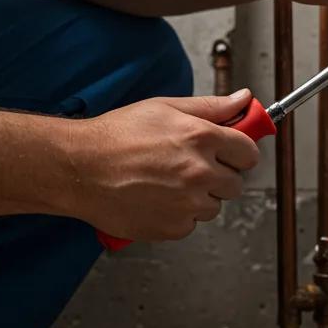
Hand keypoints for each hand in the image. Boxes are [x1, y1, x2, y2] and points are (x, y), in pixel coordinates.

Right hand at [64, 89, 261, 240]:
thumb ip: (211, 107)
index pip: (248, 153)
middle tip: (190, 167)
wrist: (79, 169)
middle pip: (235, 184)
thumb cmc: (116, 136)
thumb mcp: (165, 108)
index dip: (239, 152)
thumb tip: (244, 100)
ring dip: (198, 198)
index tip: (229, 153)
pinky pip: (190, 224)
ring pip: (213, 206)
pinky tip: (156, 198)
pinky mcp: (173, 227)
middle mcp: (199, 172)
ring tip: (166, 182)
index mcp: (201, 138)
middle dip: (219, 176)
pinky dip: (178, 215)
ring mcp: (187, 203)